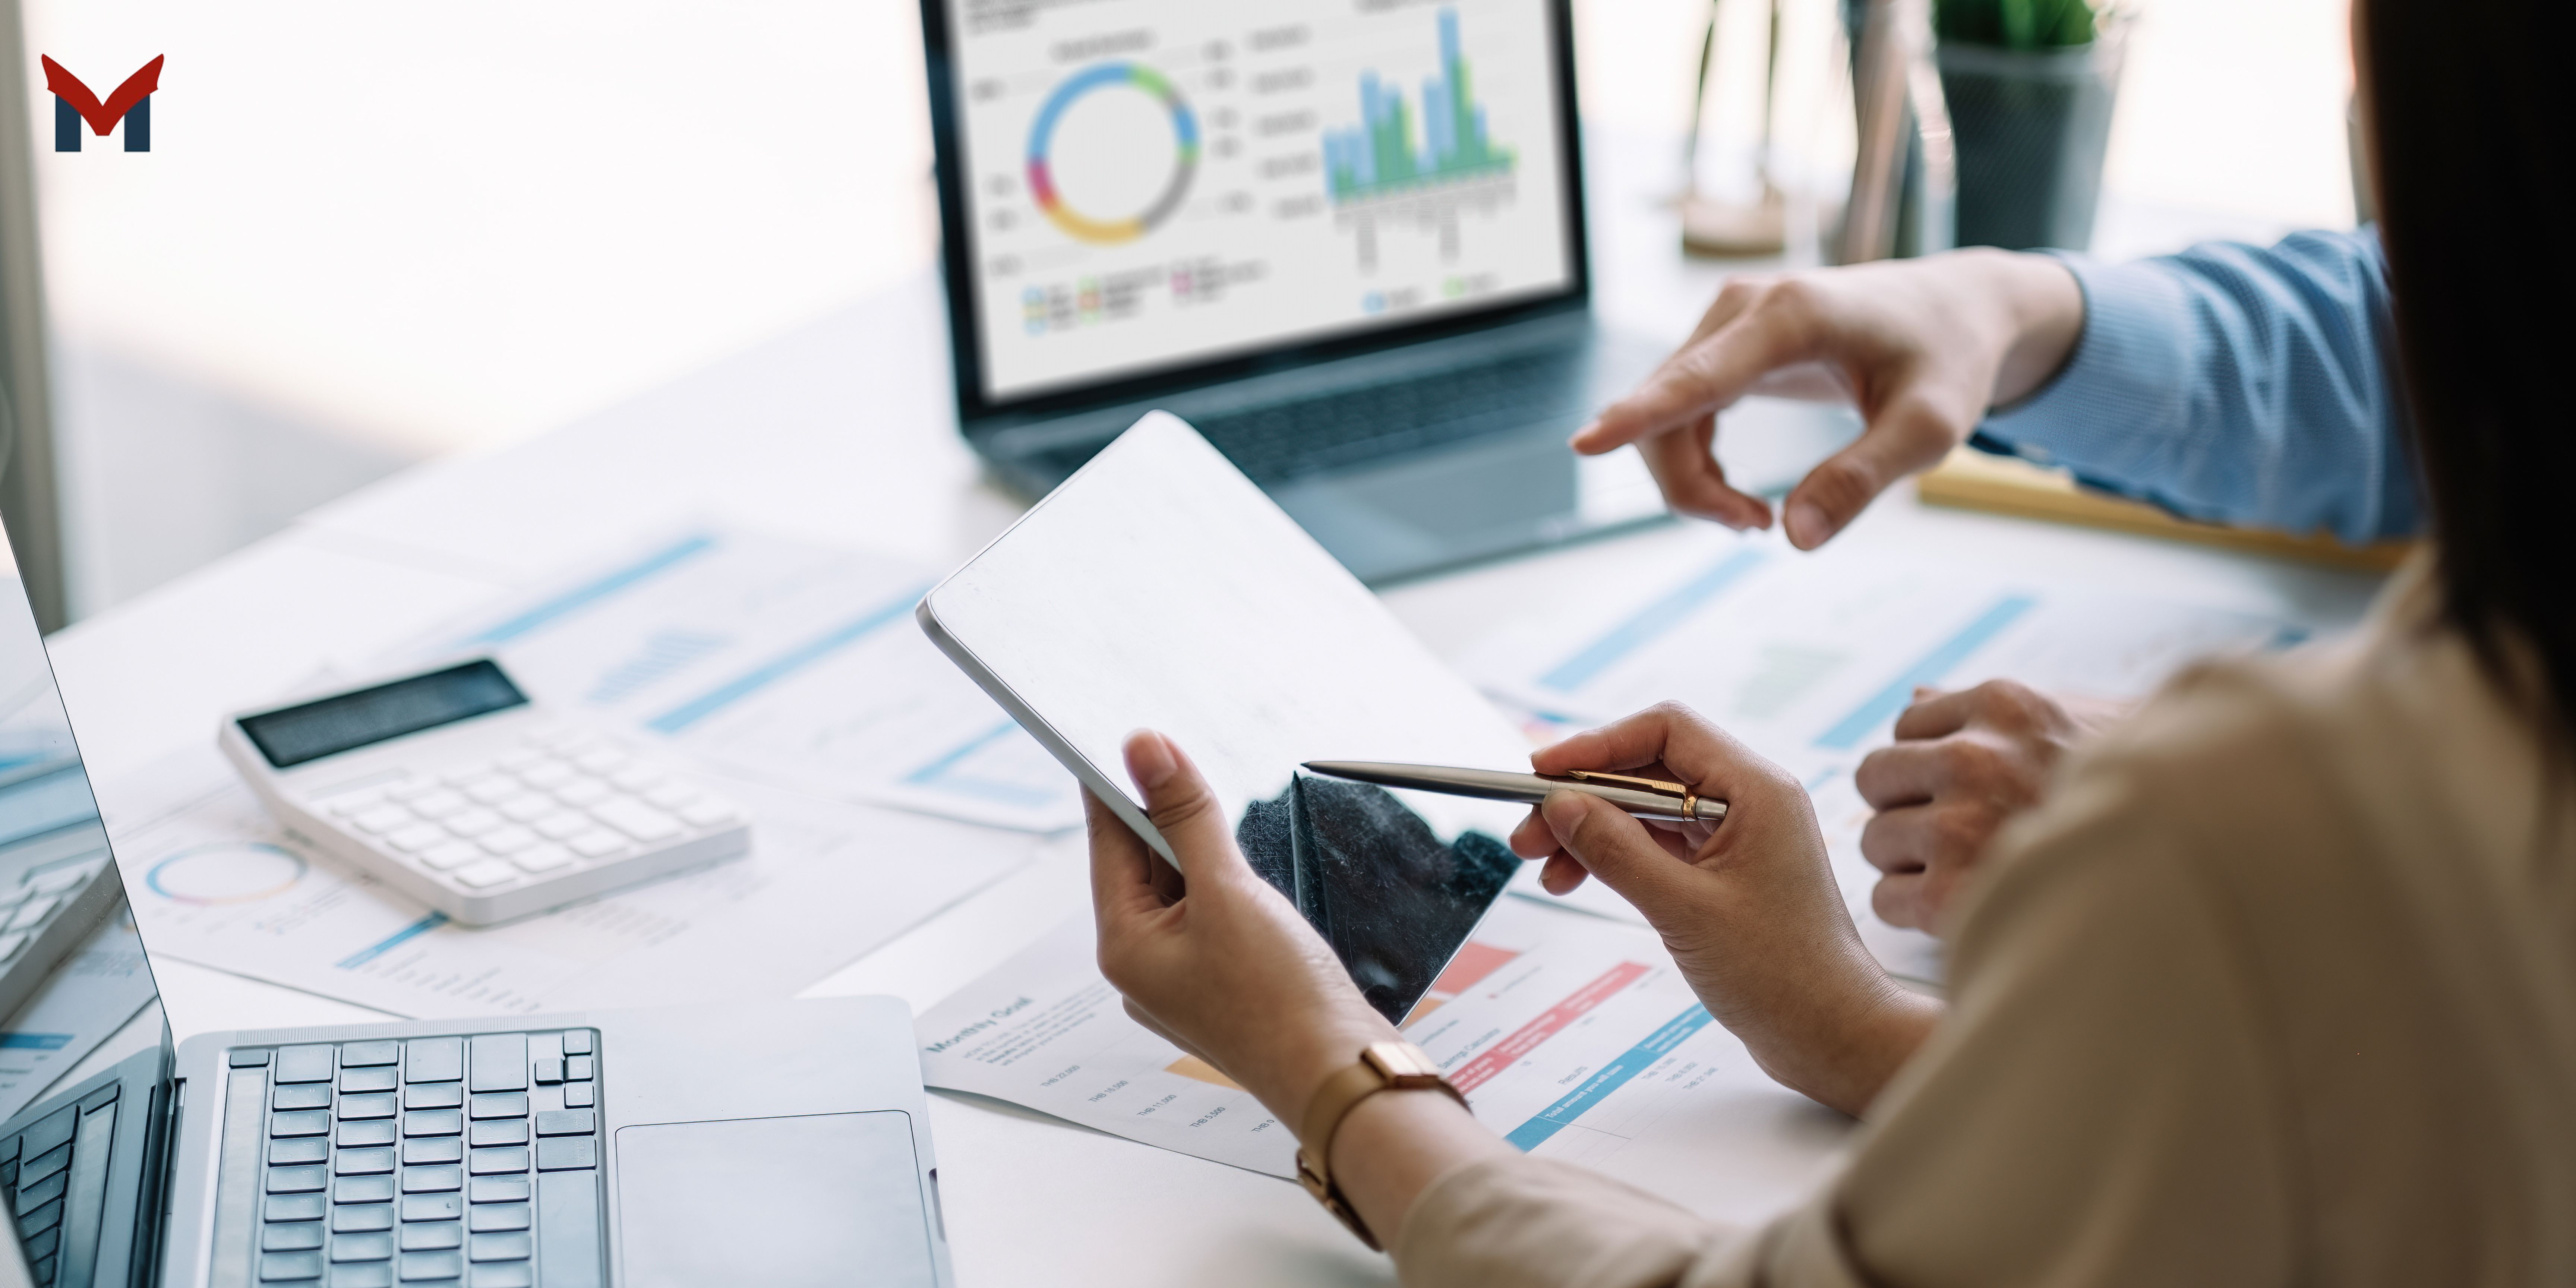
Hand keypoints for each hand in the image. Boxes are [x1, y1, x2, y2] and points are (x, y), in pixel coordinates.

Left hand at [1086, 731, 1398, 1119]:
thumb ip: (1185, 814)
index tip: (1125, 732)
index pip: (1107, 843)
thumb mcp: (1228, 889)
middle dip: (1164, 814)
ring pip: (1179, 888)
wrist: (1343, 1076)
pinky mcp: (1223, 983)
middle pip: (1141, 865)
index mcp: (1125, 946)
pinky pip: (1209, 914)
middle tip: (1184, 755)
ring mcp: (1183, 979)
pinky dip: (1223, 882)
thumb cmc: (1281, 1000)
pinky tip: (1246, 866)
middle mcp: (1144, 966)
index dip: (1116, 783)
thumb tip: (1143, 749)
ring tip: (1217, 805)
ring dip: (1199, 847)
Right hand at [1510, 703, 1937, 1115]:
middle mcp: (1750, 800)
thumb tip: (1561, 805)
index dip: (1595, 745)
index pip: (1665, 732)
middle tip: (1528, 833)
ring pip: (1646, 807)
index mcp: (1757, 791)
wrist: (1832, 1034)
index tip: (1542, 772)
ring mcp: (1738, 835)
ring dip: (1591, 829)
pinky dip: (1615, 855)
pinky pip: (1658, 842)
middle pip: (1648, 768)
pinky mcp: (1726, 869)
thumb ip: (1618, 852)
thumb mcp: (1684, 911)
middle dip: (1582, 796)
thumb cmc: (1781, 976)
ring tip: (1544, 868)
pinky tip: (1577, 879)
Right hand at [1571, 249, 2083, 547]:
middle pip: (1667, 412)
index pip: (1698, 377)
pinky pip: (1676, 412)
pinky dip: (1696, 465)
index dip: (1640, 416)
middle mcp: (1744, 307)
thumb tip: (1796, 537)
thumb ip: (1864, 479)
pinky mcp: (1723, 343)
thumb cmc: (1948, 362)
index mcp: (1792, 316)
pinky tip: (1741, 494)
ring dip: (1692, 482)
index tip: (1585, 444)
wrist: (1956, 311)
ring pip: (1663, 417)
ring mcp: (1727, 320)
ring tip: (1760, 519)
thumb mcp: (1931, 428)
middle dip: (1691, 489)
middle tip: (1756, 530)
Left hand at [1855, 680, 2131, 931]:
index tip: (1964, 790)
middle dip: (1906, 807)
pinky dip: (1913, 912)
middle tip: (1955, 834)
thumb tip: (1917, 695)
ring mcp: (1963, 824)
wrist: (2196, 864)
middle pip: (1876, 777)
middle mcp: (1977, 756)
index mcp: (2005, 706)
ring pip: (1877, 841)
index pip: (1908, 724)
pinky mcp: (1955, 894)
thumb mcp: (2074, 725)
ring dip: (1910, 862)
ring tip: (1969, 872)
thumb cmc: (2136, 796)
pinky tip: (1963, 908)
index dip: (1930, 763)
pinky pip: (1886, 899)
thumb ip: (1995, 714)